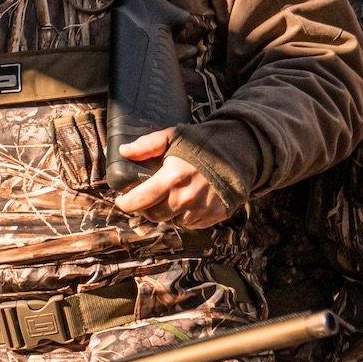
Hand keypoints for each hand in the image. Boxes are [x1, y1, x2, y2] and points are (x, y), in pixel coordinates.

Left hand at [111, 127, 236, 229]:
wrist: (240, 153)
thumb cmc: (204, 144)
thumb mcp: (173, 137)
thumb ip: (147, 145)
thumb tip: (124, 151)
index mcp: (172, 178)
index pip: (139, 201)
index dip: (126, 204)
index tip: (122, 201)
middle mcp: (185, 198)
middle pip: (154, 215)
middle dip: (146, 208)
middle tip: (146, 199)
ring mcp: (200, 210)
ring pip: (172, 222)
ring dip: (167, 213)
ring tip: (170, 197)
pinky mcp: (213, 216)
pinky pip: (190, 224)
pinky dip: (184, 216)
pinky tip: (187, 202)